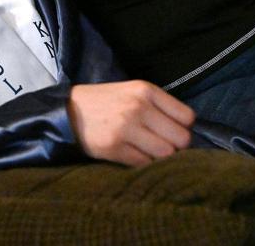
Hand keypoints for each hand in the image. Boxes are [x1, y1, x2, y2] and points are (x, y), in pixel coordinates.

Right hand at [67, 81, 194, 166]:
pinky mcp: (114, 147)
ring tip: (146, 151)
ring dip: (159, 157)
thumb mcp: (132, 92)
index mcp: (146, 90)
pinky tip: (132, 154)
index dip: (183, 128)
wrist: (67, 111)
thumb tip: (185, 133)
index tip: (172, 131)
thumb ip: (158, 107)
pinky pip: (144, 164)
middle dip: (175, 146)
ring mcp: (126, 128)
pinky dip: (142, 164)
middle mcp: (138, 107)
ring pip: (165, 154)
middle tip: (161, 145)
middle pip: (181, 139)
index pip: (187, 117)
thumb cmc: (105, 102)